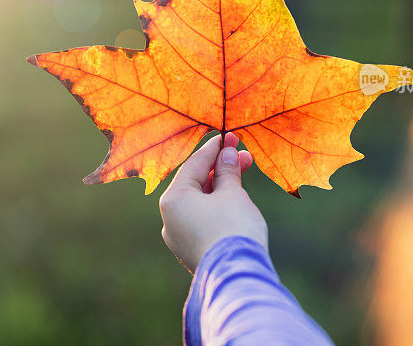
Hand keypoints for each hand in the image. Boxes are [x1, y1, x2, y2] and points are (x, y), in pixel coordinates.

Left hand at [159, 132, 267, 271]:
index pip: (193, 164)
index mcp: (173, 199)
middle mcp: (169, 218)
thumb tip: (227, 155)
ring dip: (221, 186)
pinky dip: (217, 205)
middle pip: (195, 183)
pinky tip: (234, 198)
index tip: (229, 136)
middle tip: (243, 154)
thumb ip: (227, 171)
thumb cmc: (232, 228)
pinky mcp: (192, 249)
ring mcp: (179, 236)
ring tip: (243, 173)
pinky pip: (202, 218)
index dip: (214, 148)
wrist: (238, 276)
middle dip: (220, 168)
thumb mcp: (232, 193)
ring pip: (199, 202)